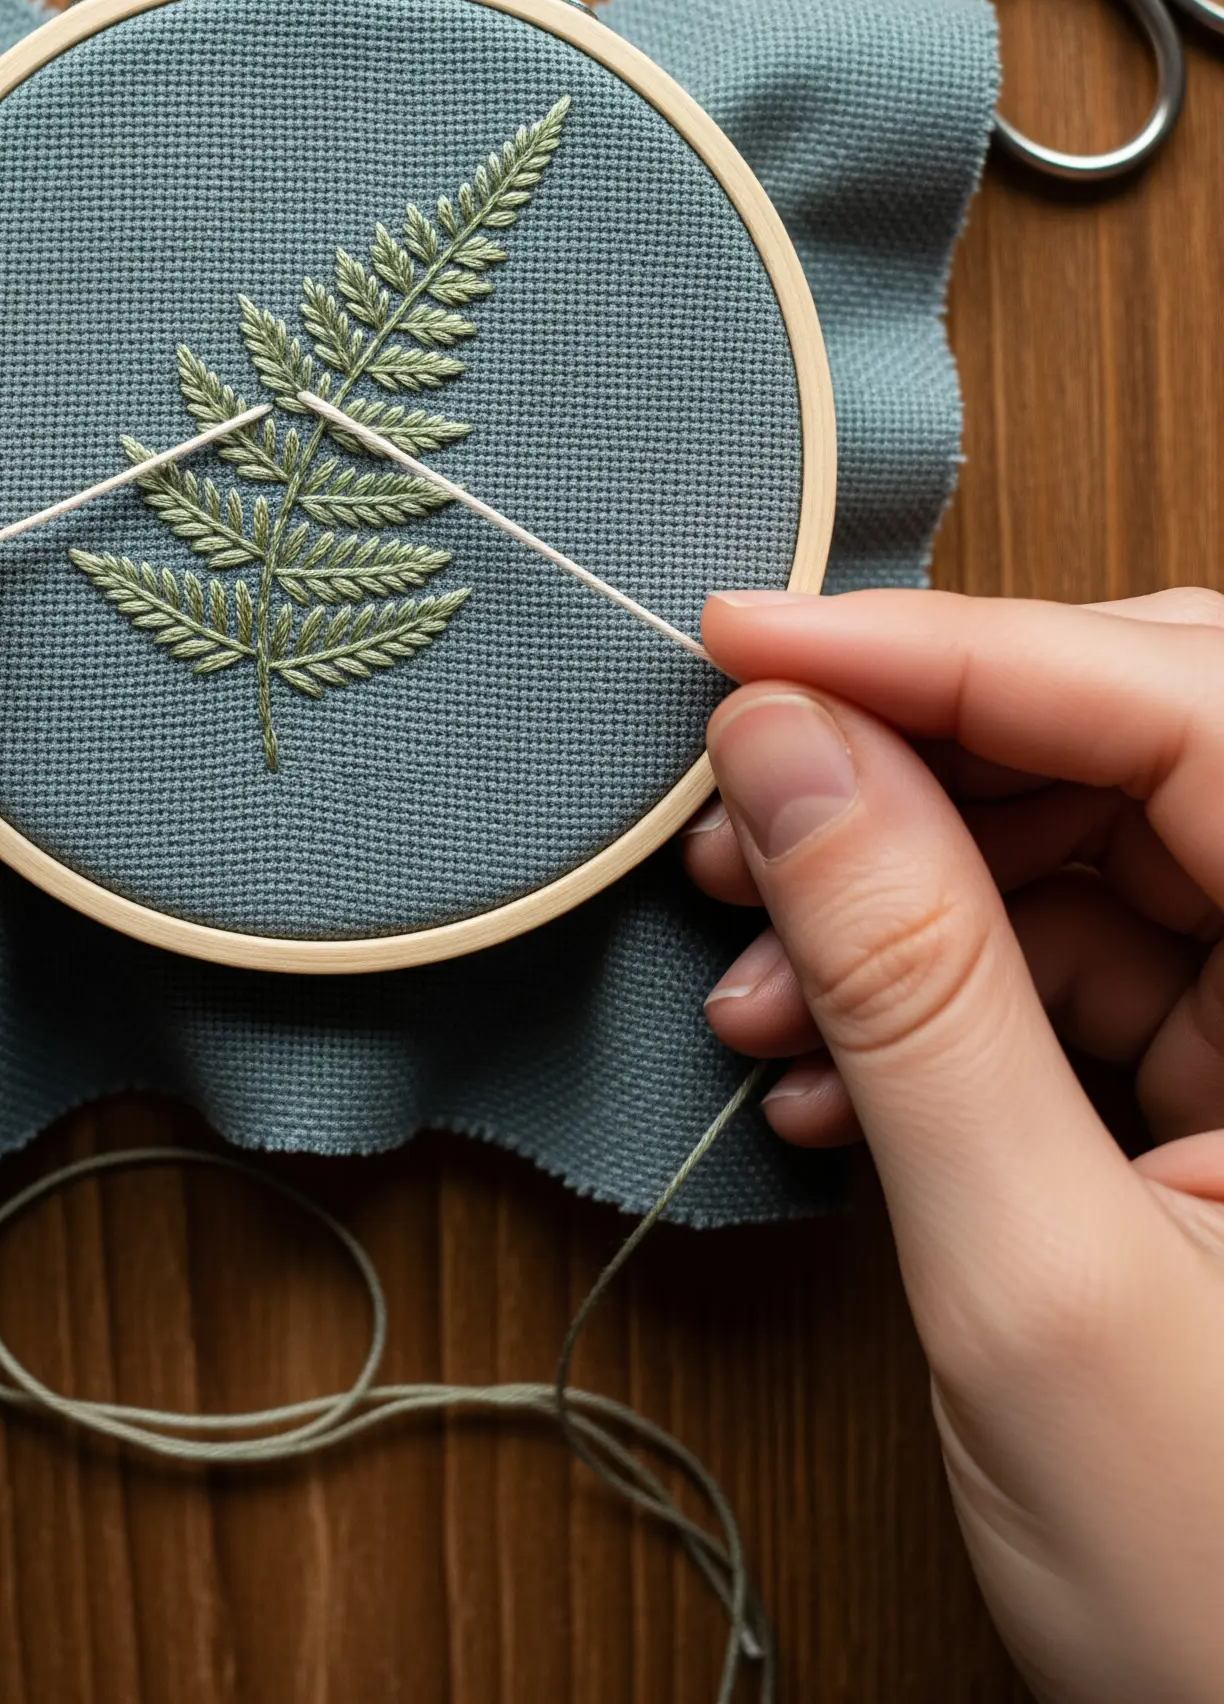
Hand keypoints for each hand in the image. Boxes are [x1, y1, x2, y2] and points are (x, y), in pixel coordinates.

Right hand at [687, 587, 1223, 1703]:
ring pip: (1089, 849)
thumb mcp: (1035, 1282)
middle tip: (740, 802)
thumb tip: (788, 750)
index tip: (752, 639)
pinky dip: (930, 996)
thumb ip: (914, 985)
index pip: (1181, 706)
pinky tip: (821, 1069)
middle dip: (914, 761)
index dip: (952, 648)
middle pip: (1138, 743)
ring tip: (751, 977)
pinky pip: (1076, 965)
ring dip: (896, 892)